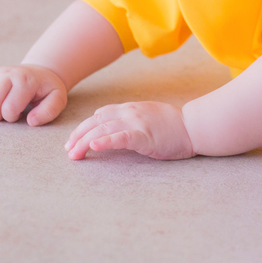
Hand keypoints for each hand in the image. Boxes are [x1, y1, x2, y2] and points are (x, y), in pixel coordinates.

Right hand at [0, 64, 67, 125]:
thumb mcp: (57, 98)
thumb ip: (49, 111)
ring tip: (2, 108)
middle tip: (8, 115)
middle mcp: (7, 74)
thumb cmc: (46, 89)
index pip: (9, 108)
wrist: (40, 72)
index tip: (21, 114)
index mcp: (25, 80)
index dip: (13, 117)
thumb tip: (30, 121)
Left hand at [65, 101, 194, 160]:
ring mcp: (137, 123)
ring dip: (85, 142)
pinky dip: (106, 141)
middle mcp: (130, 113)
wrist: (193, 127)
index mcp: (130, 108)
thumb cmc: (173, 125)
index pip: (100, 115)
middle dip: (78, 136)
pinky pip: (121, 137)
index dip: (83, 128)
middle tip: (68, 151)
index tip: (73, 141)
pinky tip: (95, 146)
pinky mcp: (145, 136)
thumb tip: (108, 123)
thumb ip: (129, 118)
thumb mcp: (147, 115)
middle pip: (96, 122)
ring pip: (103, 130)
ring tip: (74, 154)